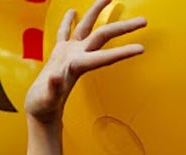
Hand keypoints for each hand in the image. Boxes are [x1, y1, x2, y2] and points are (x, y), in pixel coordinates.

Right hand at [25, 0, 145, 124]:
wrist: (41, 112)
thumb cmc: (43, 107)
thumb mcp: (47, 99)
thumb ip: (53, 88)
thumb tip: (55, 77)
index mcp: (77, 67)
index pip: (104, 56)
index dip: (122, 52)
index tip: (141, 48)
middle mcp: (77, 57)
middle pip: (103, 36)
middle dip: (123, 27)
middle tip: (144, 20)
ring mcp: (69, 54)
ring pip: (87, 27)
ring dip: (97, 12)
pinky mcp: (59, 54)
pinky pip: (65, 33)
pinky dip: (68, 21)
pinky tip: (73, 11)